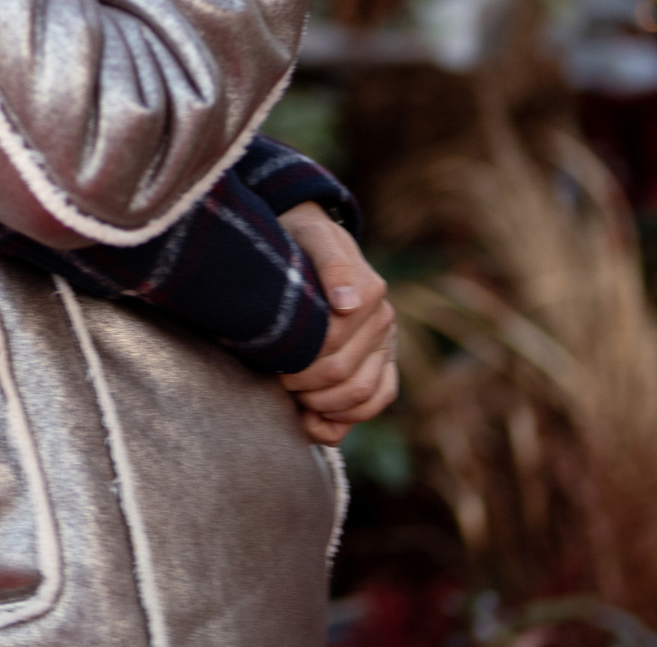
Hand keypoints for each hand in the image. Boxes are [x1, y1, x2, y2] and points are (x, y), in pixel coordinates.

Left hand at [275, 201, 398, 445]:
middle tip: (274, 379)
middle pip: (344, 373)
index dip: (299, 360)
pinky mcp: (383, 363)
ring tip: (291, 398)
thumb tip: (348, 304)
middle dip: (303, 383)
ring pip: (363, 395)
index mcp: (370, 291)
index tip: (271, 361)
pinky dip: (346, 419)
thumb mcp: (311, 237)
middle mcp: (383, 321)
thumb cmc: (302, 239)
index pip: (334, 343)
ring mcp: (385, 345)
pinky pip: (377, 399)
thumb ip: (332, 263)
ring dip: (322, 405)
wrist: (312, 240)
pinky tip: (313, 420)